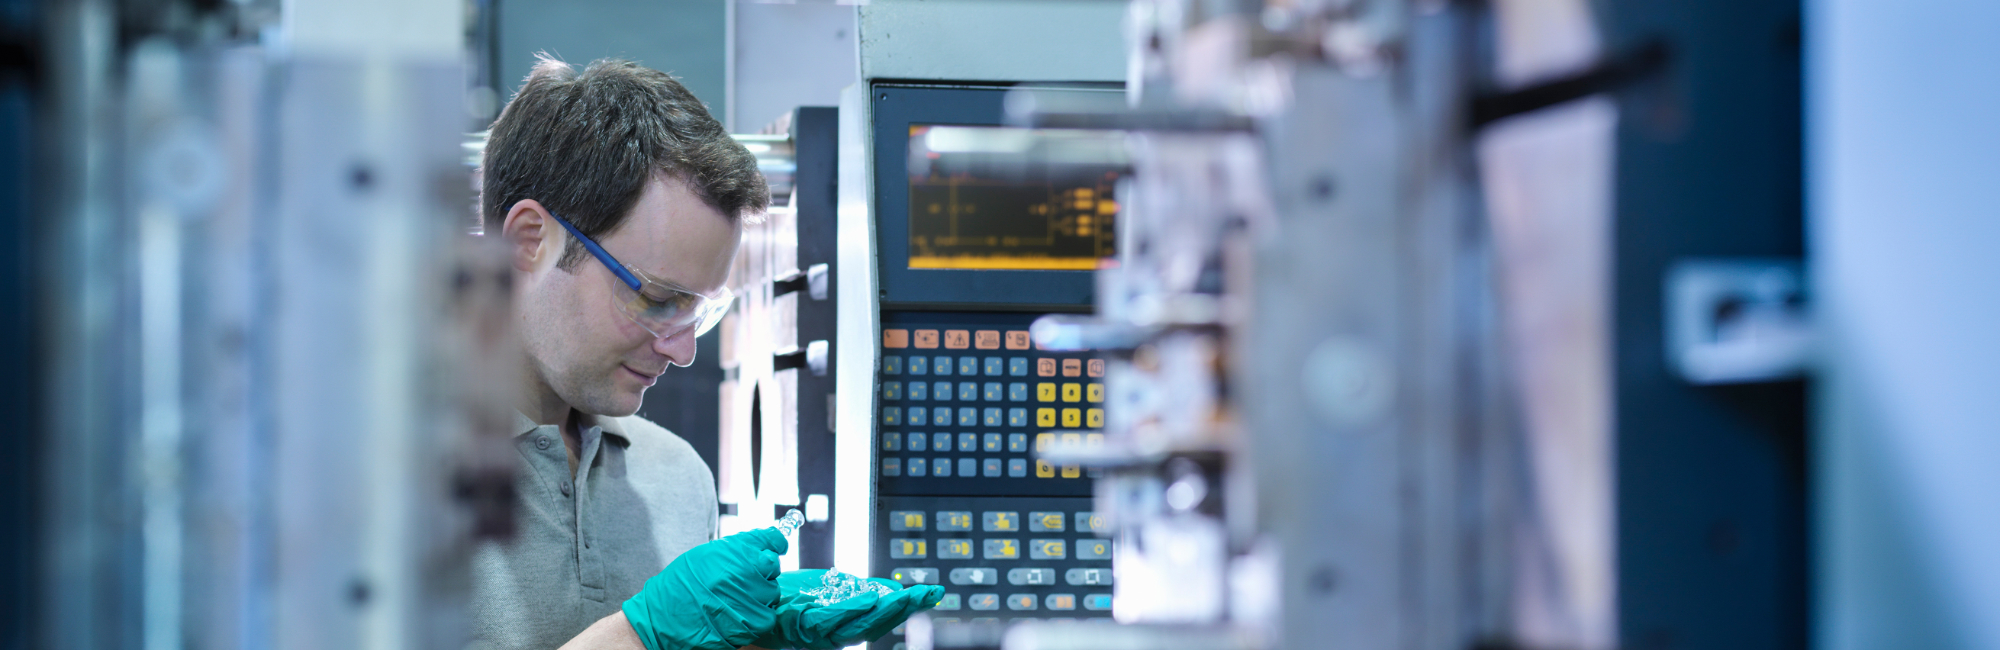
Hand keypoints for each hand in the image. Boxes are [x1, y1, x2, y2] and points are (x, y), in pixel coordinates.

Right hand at [621, 528, 786, 649]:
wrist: (662, 619)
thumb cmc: (680, 585)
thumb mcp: (705, 555)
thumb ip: (737, 548)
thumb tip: (763, 543)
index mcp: (735, 550)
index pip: (772, 540)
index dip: (774, 544)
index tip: (774, 548)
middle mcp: (747, 571)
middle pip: (773, 566)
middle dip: (763, 571)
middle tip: (745, 579)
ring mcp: (752, 598)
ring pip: (772, 592)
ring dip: (760, 595)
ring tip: (736, 599)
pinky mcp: (753, 623)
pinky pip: (768, 616)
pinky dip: (758, 615)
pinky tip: (738, 613)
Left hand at [750, 570, 943, 649]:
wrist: (757, 601)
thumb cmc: (793, 598)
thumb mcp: (835, 589)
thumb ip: (863, 590)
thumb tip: (893, 588)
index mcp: (849, 623)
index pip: (886, 616)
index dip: (910, 606)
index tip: (932, 592)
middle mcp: (839, 633)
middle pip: (878, 623)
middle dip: (904, 608)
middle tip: (926, 594)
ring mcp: (822, 632)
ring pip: (858, 624)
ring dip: (885, 609)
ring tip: (907, 596)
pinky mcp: (803, 624)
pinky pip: (829, 619)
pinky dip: (850, 609)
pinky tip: (868, 597)